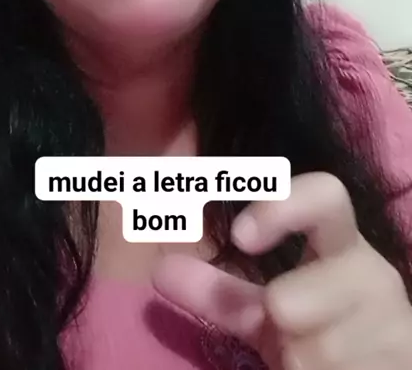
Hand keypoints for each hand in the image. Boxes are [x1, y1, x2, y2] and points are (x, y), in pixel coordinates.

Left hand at [153, 173, 411, 368]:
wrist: (392, 365)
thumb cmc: (327, 326)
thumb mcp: (271, 310)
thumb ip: (220, 290)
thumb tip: (160, 268)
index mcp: (344, 245)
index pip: (326, 196)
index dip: (281, 206)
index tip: (240, 234)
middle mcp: (373, 279)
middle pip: (291, 299)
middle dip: (276, 318)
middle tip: (284, 319)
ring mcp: (391, 328)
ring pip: (309, 353)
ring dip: (296, 361)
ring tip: (312, 356)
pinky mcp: (399, 361)